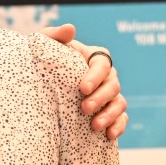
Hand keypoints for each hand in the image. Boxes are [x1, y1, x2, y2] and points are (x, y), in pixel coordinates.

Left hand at [42, 24, 126, 139]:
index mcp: (93, 58)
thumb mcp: (46, 46)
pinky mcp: (109, 111)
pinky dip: (118, 126)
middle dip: (100, 98)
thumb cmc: (46, 61)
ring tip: (95, 126)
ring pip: (119, 103)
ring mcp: (109, 95)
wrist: (44, 82)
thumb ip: (55, 35)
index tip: (81, 88)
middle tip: (84, 108)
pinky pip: (121, 119)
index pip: (102, 64)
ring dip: (110, 115)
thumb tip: (70, 29)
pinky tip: (109, 135)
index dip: (95, 76)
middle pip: (113, 85)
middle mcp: (106, 76)